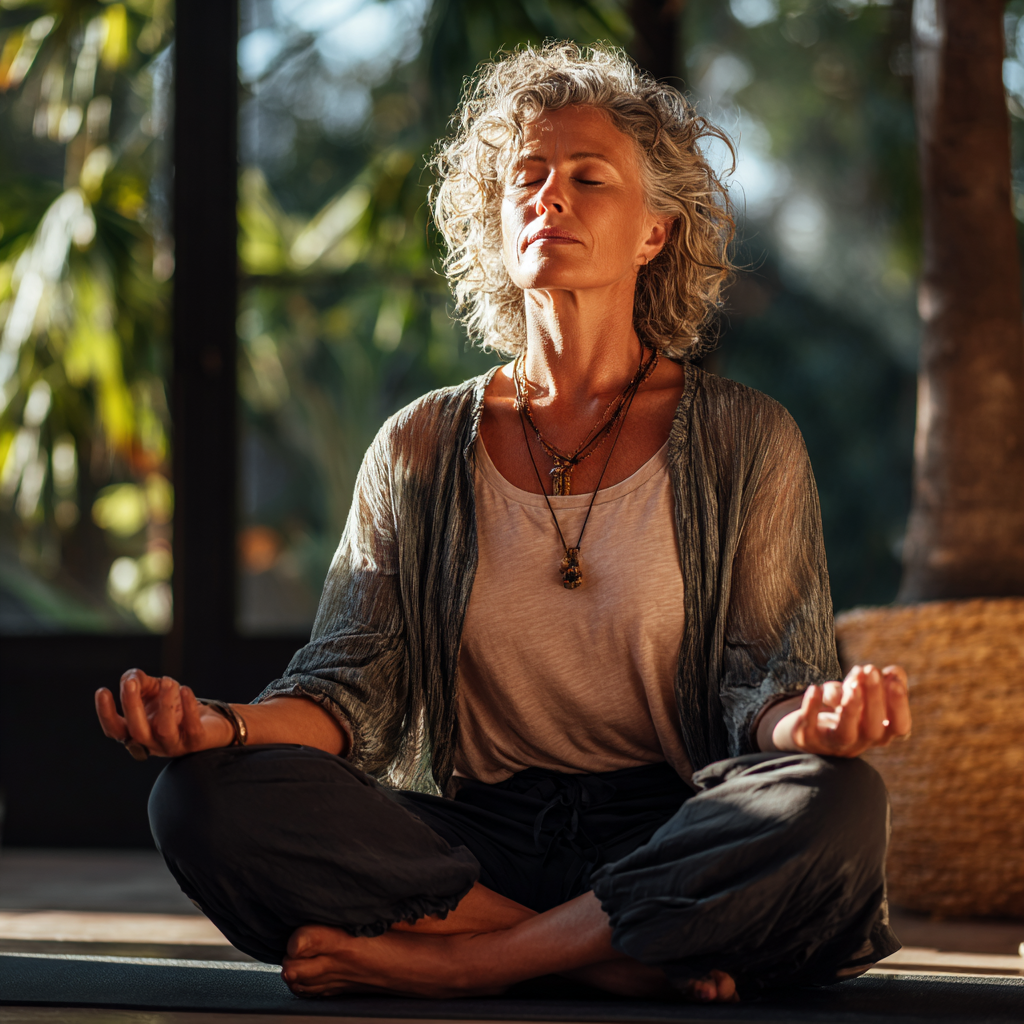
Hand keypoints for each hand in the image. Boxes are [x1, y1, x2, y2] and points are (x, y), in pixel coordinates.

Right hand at [95, 669, 233, 757]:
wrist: (212, 723)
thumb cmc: (177, 707)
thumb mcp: (154, 691)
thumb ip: (138, 682)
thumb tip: (130, 676)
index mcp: (137, 734)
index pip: (115, 729)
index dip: (106, 713)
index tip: (102, 690)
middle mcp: (153, 743)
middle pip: (137, 731)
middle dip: (131, 705)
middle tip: (130, 682)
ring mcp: (174, 745)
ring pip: (164, 730)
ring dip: (164, 704)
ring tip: (168, 681)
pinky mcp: (197, 742)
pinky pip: (191, 727)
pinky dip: (188, 708)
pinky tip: (185, 689)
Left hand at [776, 664, 910, 757]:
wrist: (804, 727)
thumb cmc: (840, 705)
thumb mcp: (860, 690)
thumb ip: (878, 681)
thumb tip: (894, 672)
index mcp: (878, 733)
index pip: (898, 727)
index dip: (899, 706)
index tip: (895, 681)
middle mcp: (859, 743)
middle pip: (873, 729)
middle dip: (874, 698)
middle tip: (870, 670)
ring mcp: (832, 745)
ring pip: (845, 733)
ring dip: (851, 708)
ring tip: (853, 684)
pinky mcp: (807, 740)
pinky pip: (809, 726)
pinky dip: (812, 707)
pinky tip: (815, 688)